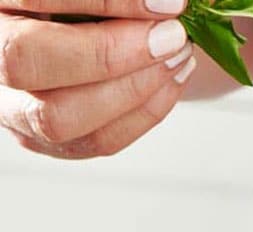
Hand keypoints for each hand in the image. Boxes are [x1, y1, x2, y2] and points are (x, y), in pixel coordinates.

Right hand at [0, 0, 194, 157]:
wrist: (71, 31)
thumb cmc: (81, 7)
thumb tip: (168, 1)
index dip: (106, 1)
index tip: (168, 4)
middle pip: (26, 63)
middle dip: (111, 54)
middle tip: (171, 36)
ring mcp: (7, 104)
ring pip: (59, 117)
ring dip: (136, 90)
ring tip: (178, 56)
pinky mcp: (41, 137)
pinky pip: (96, 140)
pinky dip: (144, 112)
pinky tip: (171, 79)